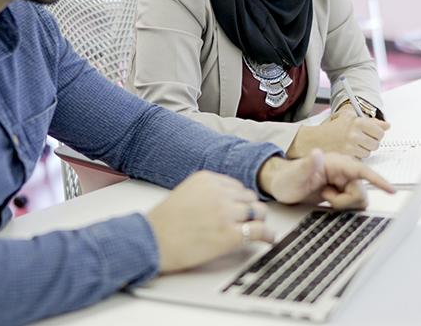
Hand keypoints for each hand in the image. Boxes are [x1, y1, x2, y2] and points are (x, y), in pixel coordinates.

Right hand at [146, 171, 273, 273]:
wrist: (151, 241)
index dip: (240, 199)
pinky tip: (268, 238)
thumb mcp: (185, 193)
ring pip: (258, 211)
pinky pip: (259, 231)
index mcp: (207, 179)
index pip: (236, 186)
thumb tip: (228, 201)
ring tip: (260, 228)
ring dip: (260, 220)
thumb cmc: (163, 223)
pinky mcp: (229, 235)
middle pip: (249, 197)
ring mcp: (225, 213)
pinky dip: (268, 235)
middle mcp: (218, 193)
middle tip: (251, 219)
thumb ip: (207, 193)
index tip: (243, 207)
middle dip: (250, 209)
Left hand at [258, 150, 395, 209]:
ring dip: (342, 203)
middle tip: (326, 196)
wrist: (281, 185)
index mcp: (335, 163)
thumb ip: (307, 164)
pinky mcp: (341, 191)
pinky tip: (328, 200)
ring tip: (325, 196)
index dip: (377, 180)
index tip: (391, 190)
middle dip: (345, 200)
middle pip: (360, 191)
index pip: (361, 171)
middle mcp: (342, 171)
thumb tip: (318, 153)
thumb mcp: (294, 174)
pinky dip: (342, 206)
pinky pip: (351, 204)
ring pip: (357, 198)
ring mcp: (342, 181)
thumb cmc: (286, 178)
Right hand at [287, 106, 390, 159]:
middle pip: (376, 144)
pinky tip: (347, 151)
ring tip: (352, 145)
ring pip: (368, 153)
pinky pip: (360, 159)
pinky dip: (355, 157)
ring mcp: (351, 147)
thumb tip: (386, 125)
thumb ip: (369, 121)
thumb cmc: (330, 129)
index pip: (380, 132)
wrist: (312, 140)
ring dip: (362, 151)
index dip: (376, 134)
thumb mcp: (347, 117)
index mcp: (357, 122)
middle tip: (360, 140)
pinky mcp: (347, 157)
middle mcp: (355, 134)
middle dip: (370, 143)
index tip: (372, 134)